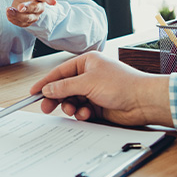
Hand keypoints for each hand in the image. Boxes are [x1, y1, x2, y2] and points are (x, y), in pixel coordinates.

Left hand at [6, 0, 57, 27]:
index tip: (53, 2)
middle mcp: (40, 6)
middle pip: (35, 8)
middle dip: (27, 8)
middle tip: (19, 7)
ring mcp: (34, 15)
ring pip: (27, 18)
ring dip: (17, 15)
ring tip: (8, 9)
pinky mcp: (27, 22)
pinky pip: (21, 23)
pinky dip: (13, 19)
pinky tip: (8, 14)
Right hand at [29, 52, 171, 126]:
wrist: (143, 101)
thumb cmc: (121, 84)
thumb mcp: (87, 82)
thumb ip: (64, 87)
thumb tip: (47, 89)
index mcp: (87, 62)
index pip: (60, 72)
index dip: (46, 83)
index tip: (33, 92)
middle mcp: (89, 76)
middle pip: (64, 88)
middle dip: (56, 98)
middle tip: (46, 108)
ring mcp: (94, 91)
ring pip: (72, 100)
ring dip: (70, 107)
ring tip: (73, 110)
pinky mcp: (98, 105)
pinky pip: (82, 110)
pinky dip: (82, 113)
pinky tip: (87, 114)